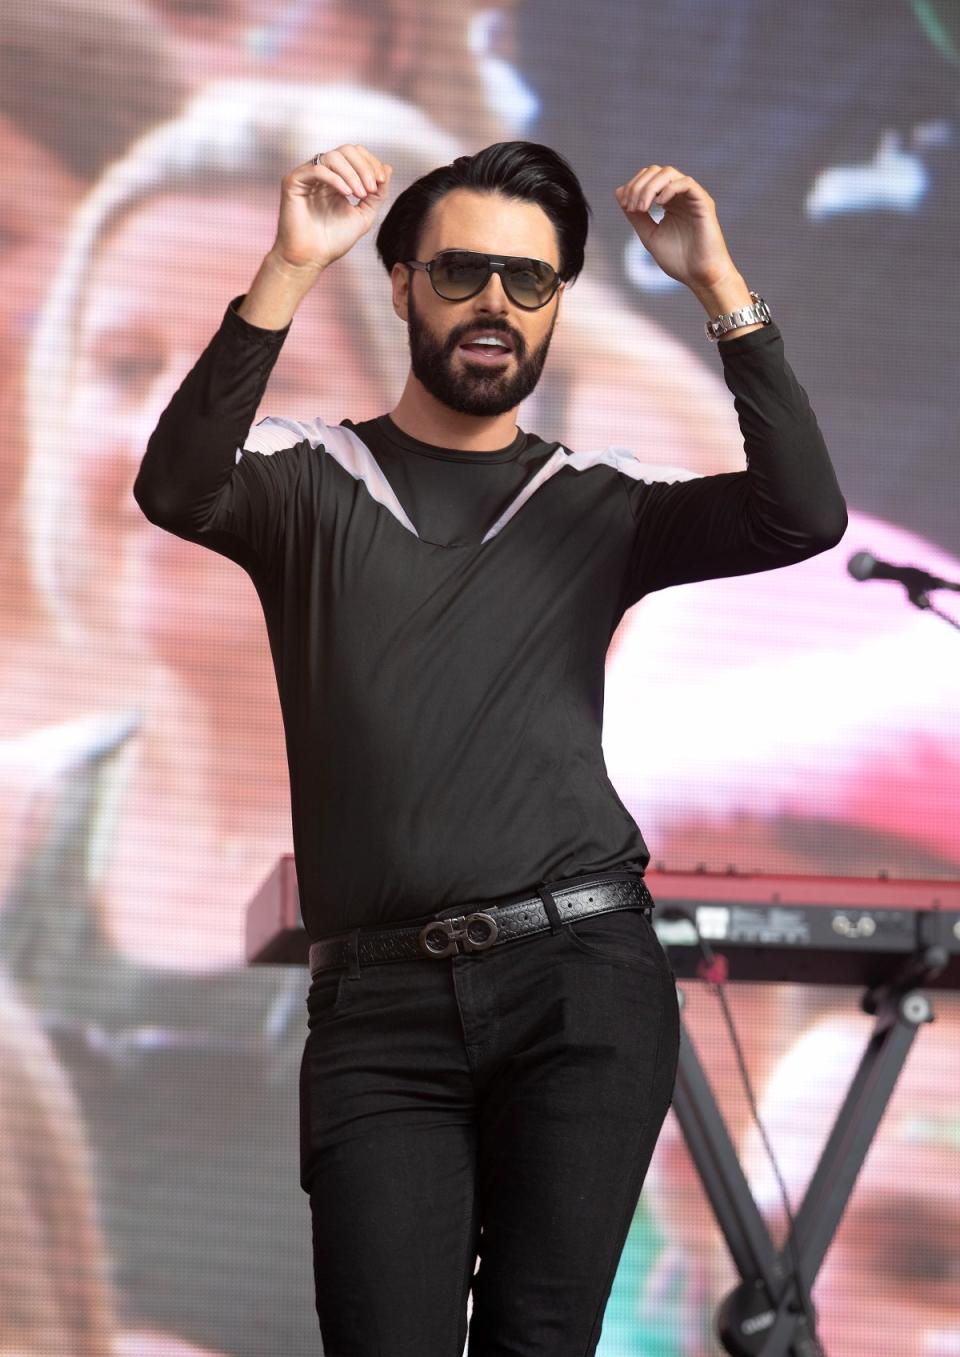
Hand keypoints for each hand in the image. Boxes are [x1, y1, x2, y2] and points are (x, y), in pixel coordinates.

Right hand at [273, 144, 392, 270]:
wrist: (311, 258)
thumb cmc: (333, 241)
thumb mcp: (364, 215)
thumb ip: (377, 194)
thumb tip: (388, 168)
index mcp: (337, 178)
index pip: (356, 155)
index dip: (371, 163)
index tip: (381, 182)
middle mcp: (322, 173)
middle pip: (346, 150)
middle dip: (364, 167)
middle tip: (371, 188)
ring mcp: (307, 176)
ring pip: (333, 156)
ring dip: (352, 173)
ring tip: (359, 194)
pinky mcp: (293, 181)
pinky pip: (317, 169)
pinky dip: (336, 179)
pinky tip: (346, 194)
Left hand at [615, 166, 741, 297]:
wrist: (700, 276)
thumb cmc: (678, 260)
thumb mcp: (649, 235)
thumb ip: (635, 215)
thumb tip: (619, 192)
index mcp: (668, 201)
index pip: (648, 178)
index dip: (633, 186)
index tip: (625, 206)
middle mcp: (680, 195)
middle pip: (656, 171)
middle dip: (638, 186)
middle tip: (632, 207)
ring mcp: (693, 197)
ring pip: (669, 173)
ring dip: (650, 187)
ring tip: (642, 207)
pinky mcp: (704, 202)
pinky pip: (686, 183)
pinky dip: (669, 189)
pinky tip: (658, 205)